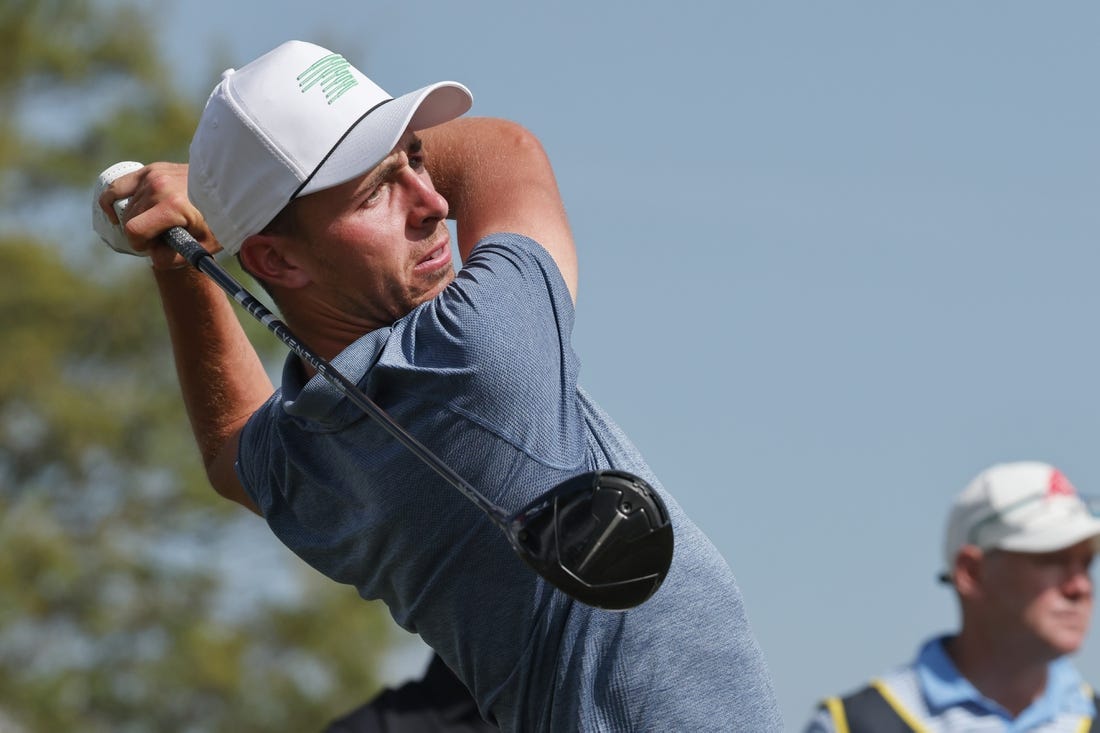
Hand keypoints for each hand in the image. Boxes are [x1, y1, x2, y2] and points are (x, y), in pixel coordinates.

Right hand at [94, 162, 220, 269]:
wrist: (229, 191)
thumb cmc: (218, 222)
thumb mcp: (203, 246)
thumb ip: (174, 258)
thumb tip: (151, 255)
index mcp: (172, 205)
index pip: (134, 231)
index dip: (141, 245)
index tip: (155, 246)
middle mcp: (158, 186)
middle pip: (128, 220)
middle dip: (141, 233)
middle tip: (164, 235)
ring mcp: (152, 175)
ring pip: (125, 207)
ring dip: (136, 219)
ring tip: (158, 223)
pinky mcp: (150, 169)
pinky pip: (117, 186)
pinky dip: (111, 200)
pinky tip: (114, 214)